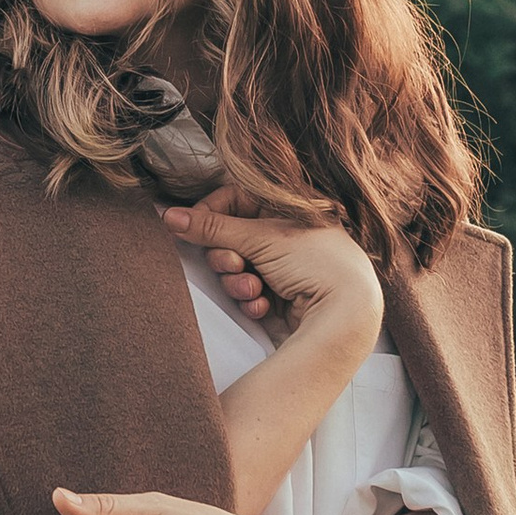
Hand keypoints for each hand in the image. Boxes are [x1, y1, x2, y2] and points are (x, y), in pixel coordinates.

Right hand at [159, 199, 382, 356]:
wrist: (345, 315)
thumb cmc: (317, 264)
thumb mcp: (261, 238)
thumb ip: (210, 228)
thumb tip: (169, 215)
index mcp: (287, 207)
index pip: (234, 199)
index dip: (211, 213)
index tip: (193, 227)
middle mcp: (284, 234)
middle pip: (230, 237)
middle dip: (225, 256)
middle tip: (234, 264)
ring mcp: (282, 266)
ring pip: (235, 268)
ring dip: (237, 281)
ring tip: (253, 288)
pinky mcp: (279, 295)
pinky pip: (248, 292)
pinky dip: (252, 299)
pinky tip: (265, 304)